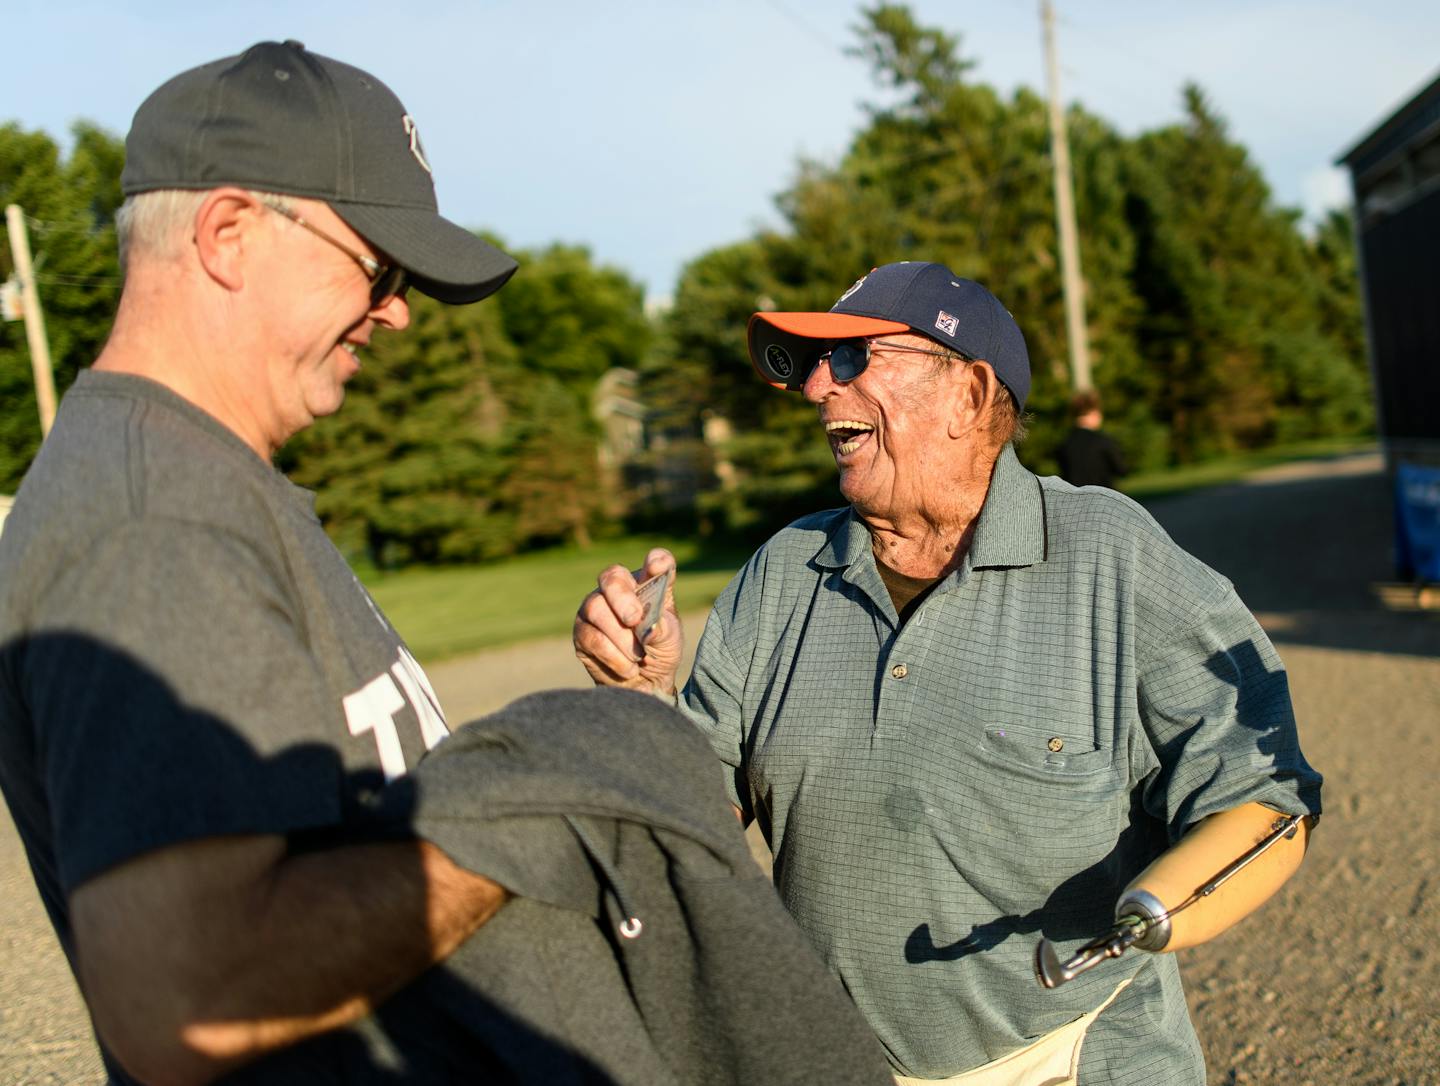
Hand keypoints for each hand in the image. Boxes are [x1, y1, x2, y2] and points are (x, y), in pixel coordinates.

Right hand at [573, 547, 683, 694]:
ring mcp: (595, 608)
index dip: (657, 560)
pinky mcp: (582, 633)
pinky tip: (628, 668)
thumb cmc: (660, 649)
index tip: (659, 565)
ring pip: (597, 609)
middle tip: (635, 619)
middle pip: (612, 578)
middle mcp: (618, 589)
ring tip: (639, 656)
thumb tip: (648, 628)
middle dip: (622, 598)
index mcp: (647, 583)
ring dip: (621, 637)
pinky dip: (613, 656)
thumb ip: (662, 628)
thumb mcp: (670, 638)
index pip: (654, 562)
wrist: (644, 681)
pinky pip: (592, 638)